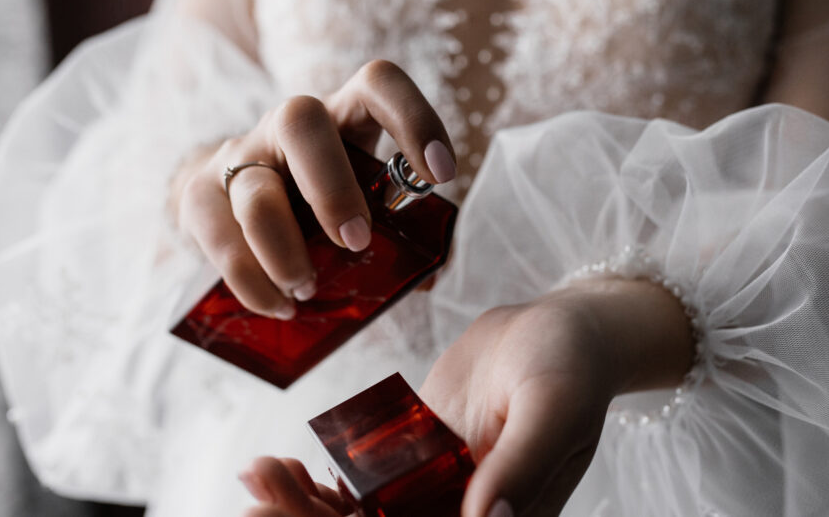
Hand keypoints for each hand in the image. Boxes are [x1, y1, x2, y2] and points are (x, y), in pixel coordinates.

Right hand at [177, 60, 456, 318]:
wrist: (233, 204)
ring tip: (306, 290)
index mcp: (343, 116)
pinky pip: (221, 240)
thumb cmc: (317, 208)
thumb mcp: (362, 205)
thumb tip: (430, 276)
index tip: (441, 174)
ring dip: (285, 251)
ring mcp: (239, 156)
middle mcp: (286, 125)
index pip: (377, 84)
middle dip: (332, 188)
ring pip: (255, 191)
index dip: (413, 119)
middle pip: (301, 121)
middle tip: (356, 242)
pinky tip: (279, 306)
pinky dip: (253, 283)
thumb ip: (400, 234)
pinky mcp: (200, 197)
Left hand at [238, 277, 692, 516]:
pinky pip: (359, 494)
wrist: (563, 330)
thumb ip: (524, 463)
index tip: (305, 511)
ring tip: (257, 473)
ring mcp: (437, 499)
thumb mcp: (555, 405)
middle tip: (256, 492)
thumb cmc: (573, 364)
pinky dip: (315, 488)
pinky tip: (279, 464)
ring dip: (301, 509)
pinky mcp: (415, 469)